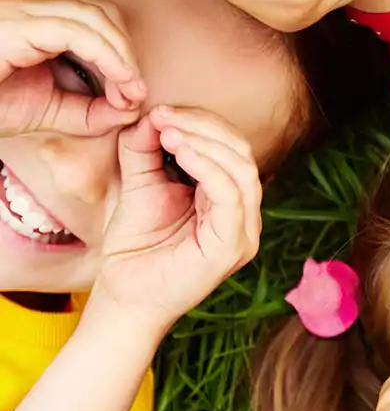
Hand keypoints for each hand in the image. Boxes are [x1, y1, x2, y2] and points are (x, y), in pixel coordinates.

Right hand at [0, 0, 144, 136]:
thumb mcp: (46, 110)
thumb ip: (88, 111)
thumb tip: (130, 111)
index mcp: (37, 18)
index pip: (98, 18)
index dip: (124, 53)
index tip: (134, 92)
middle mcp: (30, 6)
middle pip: (102, 12)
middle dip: (127, 52)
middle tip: (134, 93)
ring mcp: (21, 9)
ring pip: (94, 16)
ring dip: (122, 56)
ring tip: (129, 91)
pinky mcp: (16, 23)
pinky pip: (77, 30)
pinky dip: (108, 56)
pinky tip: (119, 82)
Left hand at [90, 106, 261, 335]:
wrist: (123, 298)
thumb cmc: (135, 248)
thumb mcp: (140, 185)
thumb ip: (145, 150)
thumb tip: (152, 115)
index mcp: (229, 200)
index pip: (231, 148)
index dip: (201, 123)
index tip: (161, 112)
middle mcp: (245, 215)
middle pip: (241, 153)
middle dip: (204, 127)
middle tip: (164, 116)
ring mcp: (244, 232)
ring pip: (242, 170)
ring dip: (205, 143)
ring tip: (170, 132)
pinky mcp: (233, 246)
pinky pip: (231, 196)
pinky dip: (208, 167)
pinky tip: (181, 152)